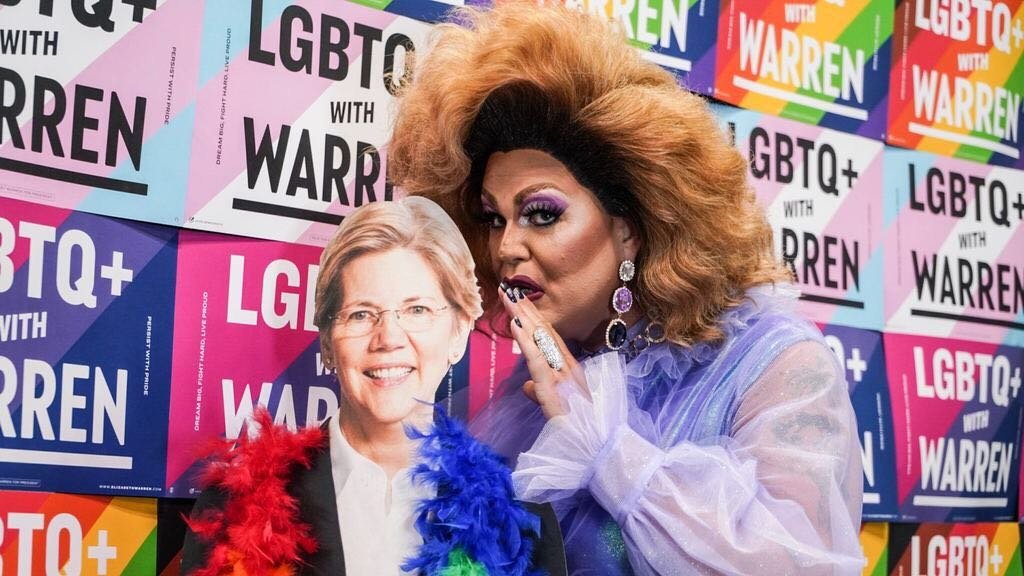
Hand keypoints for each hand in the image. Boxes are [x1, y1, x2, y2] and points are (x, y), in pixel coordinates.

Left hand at [498, 285, 587, 419]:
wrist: (595, 446)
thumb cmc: (580, 430)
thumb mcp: (558, 408)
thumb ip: (542, 394)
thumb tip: (528, 387)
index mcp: (570, 370)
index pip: (550, 338)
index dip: (534, 319)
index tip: (520, 302)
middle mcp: (568, 366)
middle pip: (544, 331)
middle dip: (526, 309)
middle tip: (509, 289)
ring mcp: (562, 374)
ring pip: (540, 339)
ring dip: (522, 316)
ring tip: (508, 297)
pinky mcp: (553, 385)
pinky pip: (537, 358)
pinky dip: (525, 340)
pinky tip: (515, 324)